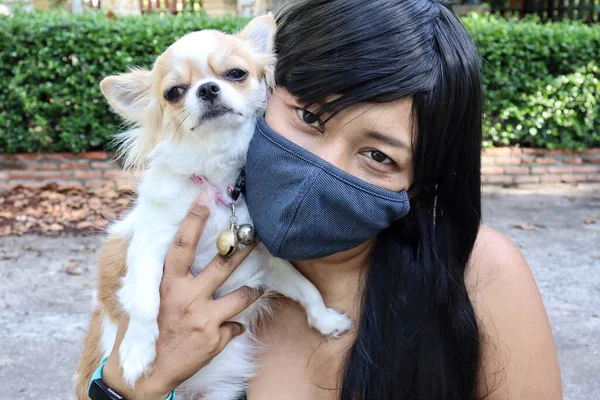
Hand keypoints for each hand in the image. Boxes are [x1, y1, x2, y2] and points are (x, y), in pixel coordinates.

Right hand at [102, 195, 260, 399]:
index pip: (182, 245)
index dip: (194, 219)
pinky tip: (230, 327)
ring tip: (259, 284)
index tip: (206, 197)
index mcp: (167, 284)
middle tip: (256, 234)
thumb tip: (164, 250)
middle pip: (224, 264)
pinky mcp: (216, 338)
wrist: (147, 373)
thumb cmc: (145, 332)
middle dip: (243, 247)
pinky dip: (235, 325)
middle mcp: (188, 297)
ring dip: (253, 288)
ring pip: (242, 295)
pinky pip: (236, 325)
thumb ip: (159, 277)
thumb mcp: (144, 299)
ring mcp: (204, 318)